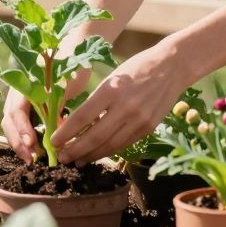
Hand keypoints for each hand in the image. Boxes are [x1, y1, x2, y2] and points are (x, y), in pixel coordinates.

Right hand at [1, 69, 89, 163]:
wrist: (72, 51)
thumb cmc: (69, 64)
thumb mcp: (66, 84)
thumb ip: (57, 106)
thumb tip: (55, 133)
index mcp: (25, 85)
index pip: (16, 110)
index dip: (22, 128)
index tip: (31, 143)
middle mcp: (18, 94)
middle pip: (9, 121)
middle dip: (17, 141)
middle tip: (30, 158)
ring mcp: (22, 102)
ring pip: (13, 126)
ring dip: (21, 144)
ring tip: (33, 159)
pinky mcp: (29, 110)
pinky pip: (23, 127)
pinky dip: (27, 141)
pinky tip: (37, 152)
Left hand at [51, 45, 189, 165]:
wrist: (172, 66)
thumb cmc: (137, 67)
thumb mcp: (112, 77)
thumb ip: (96, 100)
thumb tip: (75, 122)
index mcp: (111, 90)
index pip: (82, 117)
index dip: (66, 133)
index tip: (53, 141)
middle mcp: (125, 107)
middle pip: (94, 136)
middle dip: (75, 150)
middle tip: (61, 157)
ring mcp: (139, 119)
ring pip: (110, 145)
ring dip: (90, 155)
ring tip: (76, 160)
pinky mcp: (149, 128)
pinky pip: (124, 144)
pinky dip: (109, 151)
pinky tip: (97, 154)